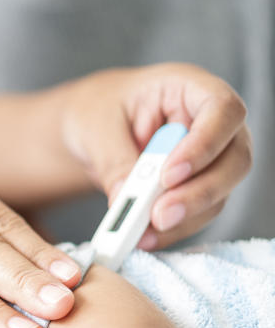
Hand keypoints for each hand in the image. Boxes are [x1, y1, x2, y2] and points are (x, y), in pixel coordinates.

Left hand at [60, 62, 251, 248]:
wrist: (93, 130)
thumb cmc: (97, 113)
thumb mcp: (95, 128)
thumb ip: (114, 160)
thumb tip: (126, 199)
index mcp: (189, 88)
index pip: (222, 110)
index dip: (205, 145)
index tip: (169, 175)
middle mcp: (211, 122)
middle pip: (234, 158)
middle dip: (199, 193)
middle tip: (159, 216)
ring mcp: (211, 157)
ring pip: (221, 192)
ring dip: (186, 218)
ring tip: (144, 233)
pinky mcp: (198, 187)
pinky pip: (198, 213)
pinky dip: (173, 230)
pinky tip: (145, 238)